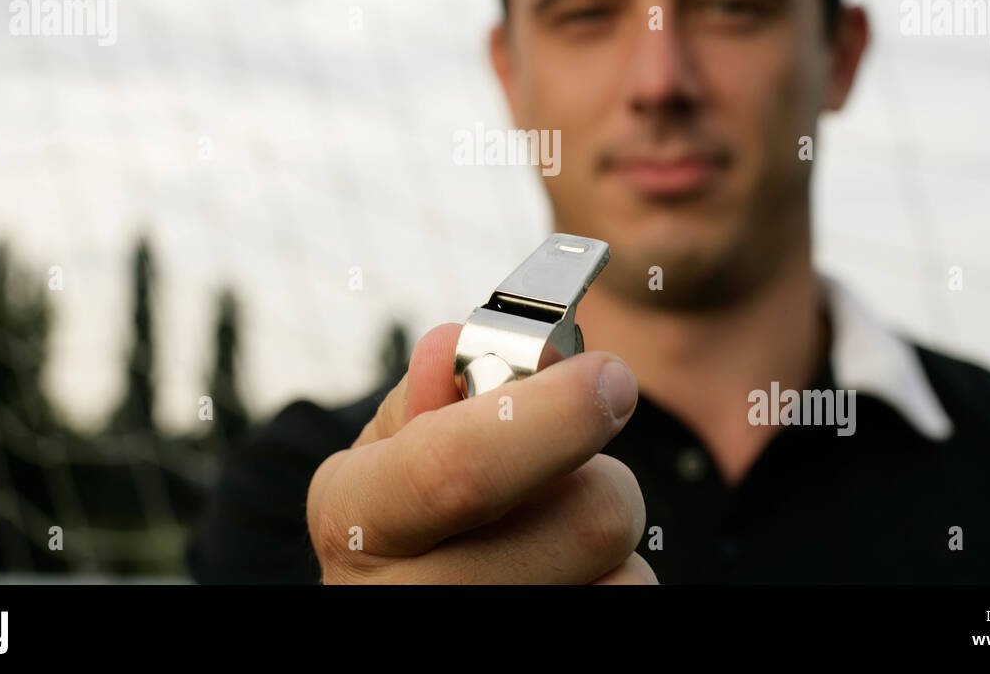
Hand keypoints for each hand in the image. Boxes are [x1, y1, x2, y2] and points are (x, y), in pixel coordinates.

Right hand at [306, 323, 654, 583]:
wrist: (403, 600)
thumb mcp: (387, 456)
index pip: (460, 469)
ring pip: (625, 569)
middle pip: (584, 519)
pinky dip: (614, 579)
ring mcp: (478, 642)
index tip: (608, 376)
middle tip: (565, 468)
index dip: (552, 415)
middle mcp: (405, 600)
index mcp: (356, 523)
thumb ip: (427, 397)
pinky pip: (632, 600)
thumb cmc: (402, 522)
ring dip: (602, 536)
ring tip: (548, 536)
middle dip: (596, 472)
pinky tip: (562, 576)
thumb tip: (455, 347)